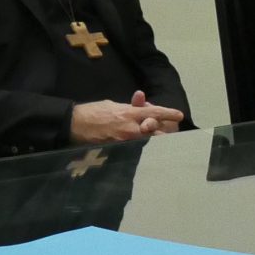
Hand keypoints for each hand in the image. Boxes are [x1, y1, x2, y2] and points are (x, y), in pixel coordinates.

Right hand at [71, 95, 186, 143]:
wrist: (75, 125)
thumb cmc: (93, 112)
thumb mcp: (113, 105)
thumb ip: (129, 106)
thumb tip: (141, 104)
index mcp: (129, 113)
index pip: (154, 113)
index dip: (168, 114)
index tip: (179, 115)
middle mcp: (130, 128)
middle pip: (155, 131)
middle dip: (162, 130)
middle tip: (167, 131)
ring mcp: (125, 141)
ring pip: (147, 141)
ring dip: (153, 139)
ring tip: (158, 139)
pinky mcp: (118, 150)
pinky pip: (135, 149)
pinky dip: (141, 146)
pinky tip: (144, 147)